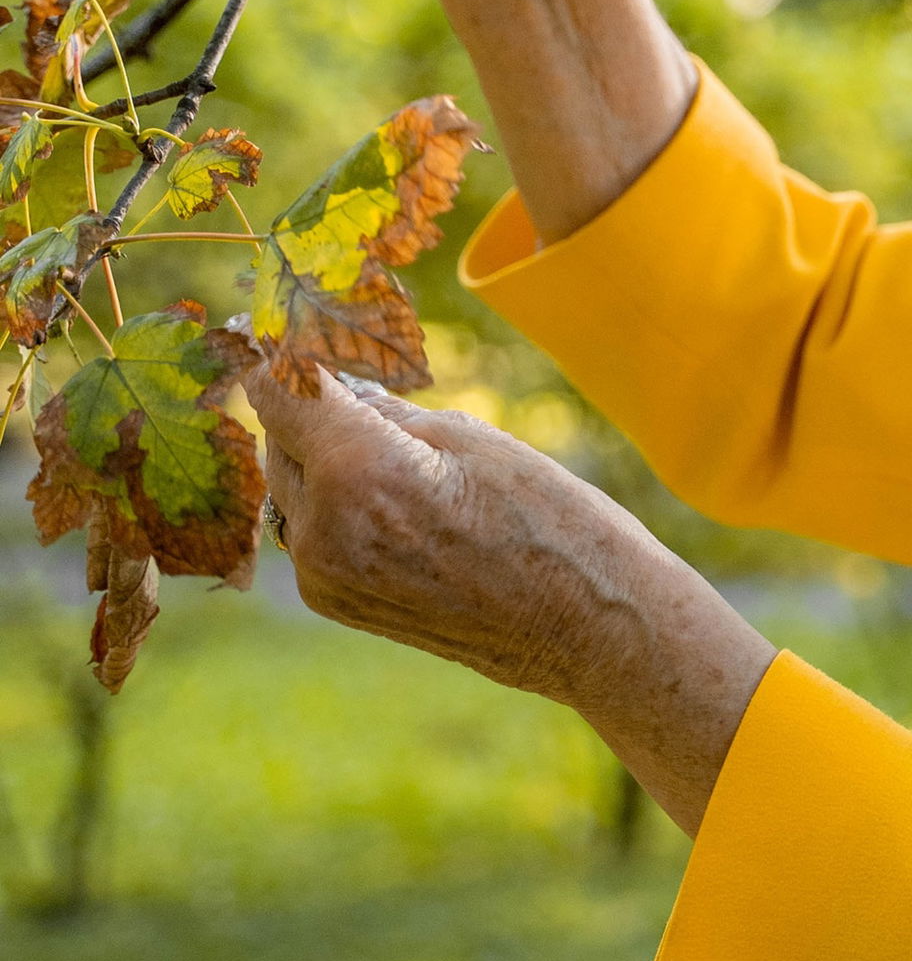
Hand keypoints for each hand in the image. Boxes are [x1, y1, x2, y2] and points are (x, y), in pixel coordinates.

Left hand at [248, 364, 776, 832]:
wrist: (584, 627)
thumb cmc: (549, 519)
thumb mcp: (471, 437)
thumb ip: (385, 410)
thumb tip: (331, 387)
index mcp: (357, 472)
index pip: (278, 391)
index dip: (286, 355)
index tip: (301, 334)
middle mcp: (321, 529)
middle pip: (281, 438)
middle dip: (314, 406)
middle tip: (362, 379)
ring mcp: (321, 574)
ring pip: (291, 484)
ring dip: (321, 455)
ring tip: (389, 442)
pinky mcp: (334, 600)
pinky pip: (308, 528)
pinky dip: (332, 499)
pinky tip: (395, 494)